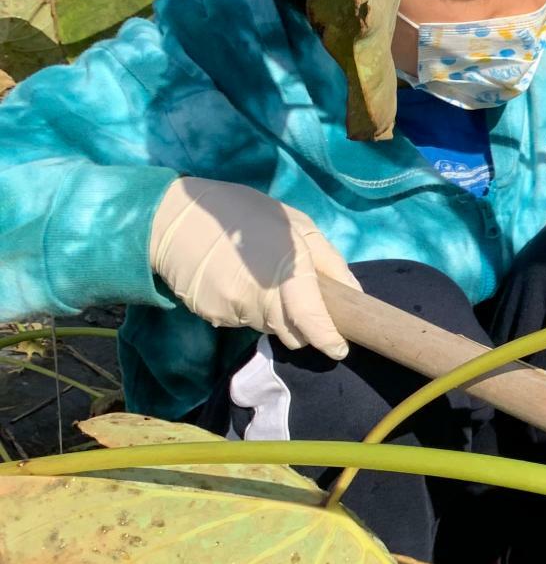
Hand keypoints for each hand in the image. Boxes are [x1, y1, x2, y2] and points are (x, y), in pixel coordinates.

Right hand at [148, 178, 359, 360]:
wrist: (175, 217)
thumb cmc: (246, 215)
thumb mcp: (298, 225)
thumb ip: (329, 262)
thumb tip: (353, 295)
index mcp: (287, 273)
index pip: (312, 323)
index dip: (329, 340)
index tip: (339, 347)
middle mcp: (261, 298)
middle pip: (292, 334)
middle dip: (302, 325)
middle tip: (298, 298)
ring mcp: (233, 309)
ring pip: (267, 328)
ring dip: (273, 314)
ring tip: (262, 280)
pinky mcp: (211, 314)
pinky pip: (241, 321)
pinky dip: (247, 309)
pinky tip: (238, 282)